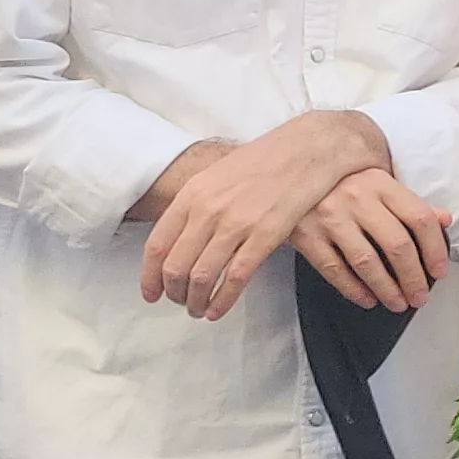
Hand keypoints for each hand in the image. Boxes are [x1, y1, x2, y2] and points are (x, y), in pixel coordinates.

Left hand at [136, 112, 386, 319]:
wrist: (309, 148)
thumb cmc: (266, 159)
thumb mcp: (218, 174)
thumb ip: (197, 204)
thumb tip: (180, 238)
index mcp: (192, 194)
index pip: (157, 245)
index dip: (150, 277)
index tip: (151, 293)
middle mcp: (208, 210)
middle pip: (176, 266)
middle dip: (174, 293)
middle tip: (180, 302)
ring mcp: (237, 224)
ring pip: (202, 277)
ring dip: (195, 301)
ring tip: (198, 310)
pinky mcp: (265, 236)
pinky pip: (235, 278)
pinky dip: (222, 301)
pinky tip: (218, 310)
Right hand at [287, 169, 454, 312]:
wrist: (291, 173)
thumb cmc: (342, 180)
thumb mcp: (378, 182)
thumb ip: (410, 202)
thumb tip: (444, 220)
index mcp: (381, 183)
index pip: (419, 218)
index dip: (434, 249)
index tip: (439, 271)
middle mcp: (357, 198)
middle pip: (397, 245)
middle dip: (413, 278)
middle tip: (419, 296)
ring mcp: (330, 217)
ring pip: (367, 262)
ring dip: (387, 289)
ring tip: (398, 303)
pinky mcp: (306, 235)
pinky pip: (334, 269)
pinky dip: (353, 289)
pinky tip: (367, 299)